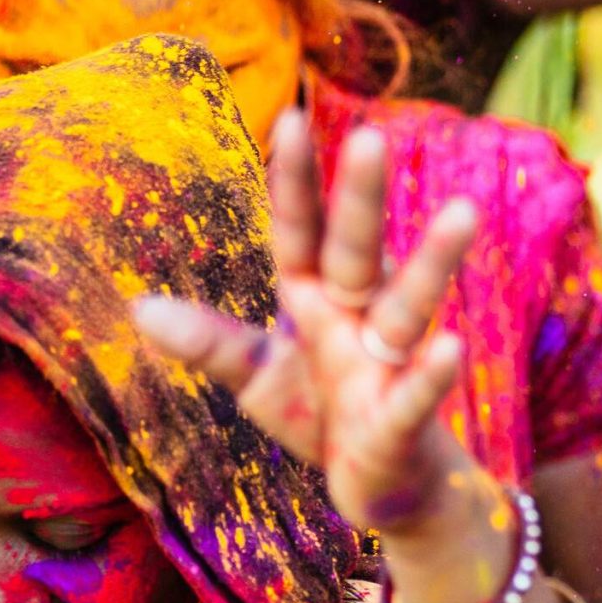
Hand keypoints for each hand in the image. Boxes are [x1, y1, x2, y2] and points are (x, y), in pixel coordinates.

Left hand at [134, 109, 489, 544]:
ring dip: (432, 263)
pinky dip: (432, 373)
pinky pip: (418, 393)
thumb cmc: (322, 413)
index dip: (296, 183)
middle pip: (357, 252)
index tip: (291, 118)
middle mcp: (357, 318)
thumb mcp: (256, 376)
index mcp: (317, 299)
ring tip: (463, 213)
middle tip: (370, 137)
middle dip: (363, 199)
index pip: (302, 232)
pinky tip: (451, 347)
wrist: (386, 484)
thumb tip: (137, 306)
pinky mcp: (403, 421)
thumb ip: (210, 341)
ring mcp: (387, 365)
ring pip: (409, 307)